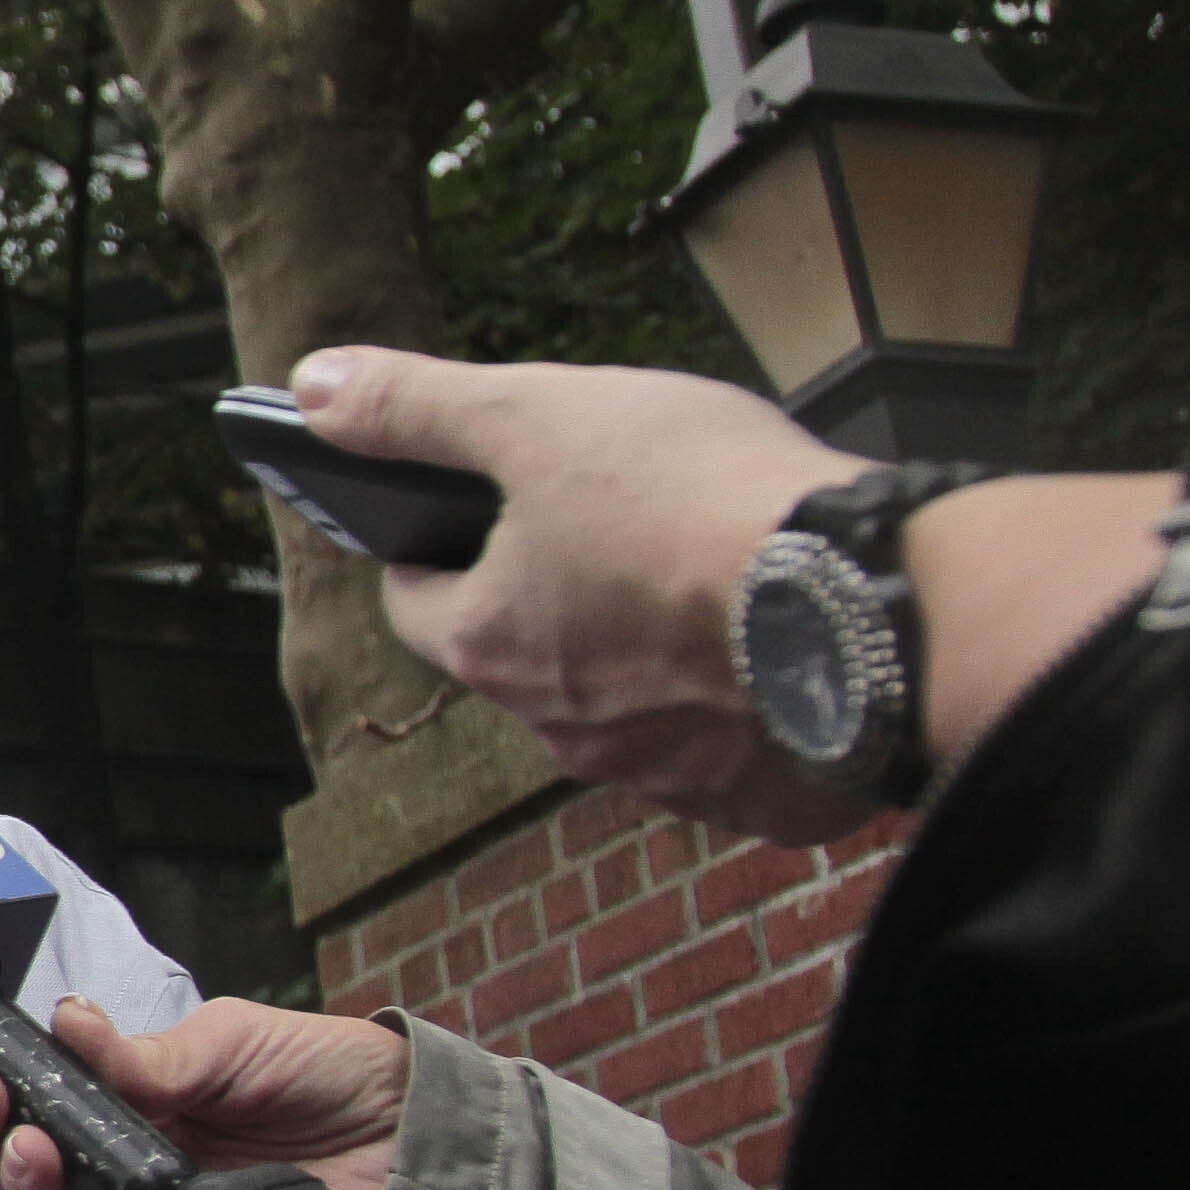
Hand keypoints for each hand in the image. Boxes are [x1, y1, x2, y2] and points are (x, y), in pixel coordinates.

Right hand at [0, 997, 411, 1189]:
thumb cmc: (327, 1071)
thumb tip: (68, 1027)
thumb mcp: (232, 1038)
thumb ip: (148, 1053)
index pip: (27, 1085)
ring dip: (20, 1177)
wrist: (411, 1137)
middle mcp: (123, 1145)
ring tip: (29, 1149)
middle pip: (17, 1148)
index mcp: (125, 1085)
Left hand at [291, 347, 879, 843]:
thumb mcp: (538, 415)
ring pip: (626, 710)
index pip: (416, 599)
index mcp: (489, 647)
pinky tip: (779, 645)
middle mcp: (560, 735)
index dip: (435, 545)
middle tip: (616, 527)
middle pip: (524, 657)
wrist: (876, 597)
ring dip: (647, 655)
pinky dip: (741, 704)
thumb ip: (417, 408)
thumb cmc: (699, 500)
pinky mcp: (760, 801)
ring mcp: (662, 778)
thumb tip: (314, 387)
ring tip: (708, 578)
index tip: (469, 511)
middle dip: (551, 597)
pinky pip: (731, 751)